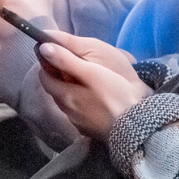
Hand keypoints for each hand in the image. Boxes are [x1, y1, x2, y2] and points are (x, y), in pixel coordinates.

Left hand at [36, 32, 152, 138]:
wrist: (135, 127)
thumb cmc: (115, 94)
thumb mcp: (92, 72)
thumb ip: (67, 60)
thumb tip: (43, 48)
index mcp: (65, 95)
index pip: (45, 78)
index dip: (46, 64)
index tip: (54, 54)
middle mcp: (67, 111)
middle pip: (55, 90)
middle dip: (57, 77)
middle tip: (69, 64)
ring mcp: (78, 122)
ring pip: (67, 103)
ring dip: (69, 91)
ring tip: (82, 80)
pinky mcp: (90, 130)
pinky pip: (79, 114)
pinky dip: (80, 104)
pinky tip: (92, 100)